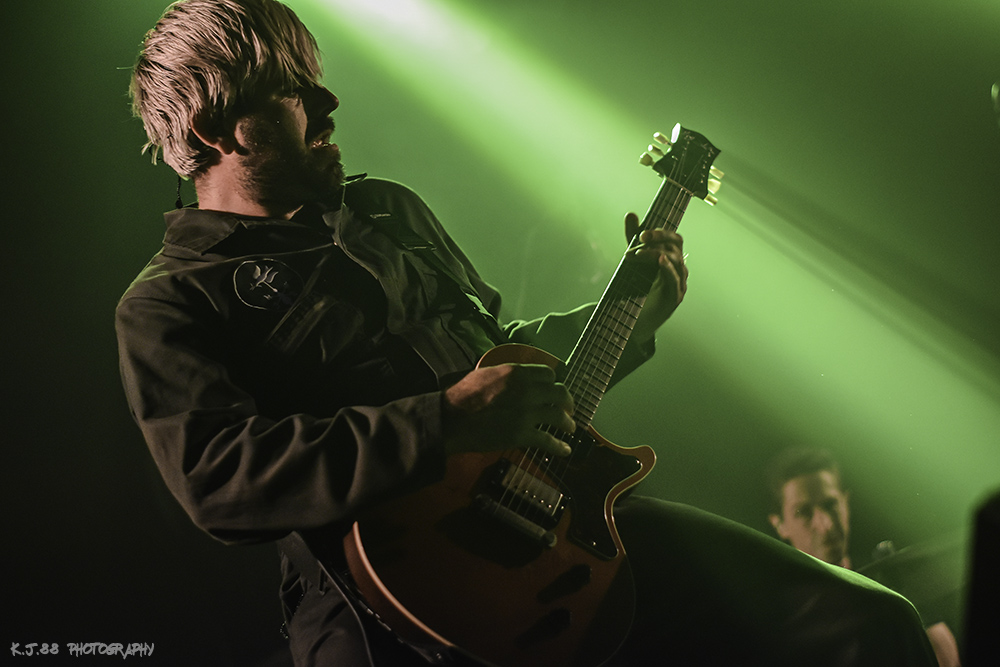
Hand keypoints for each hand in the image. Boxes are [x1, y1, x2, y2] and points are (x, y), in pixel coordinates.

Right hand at [443, 364, 575, 457]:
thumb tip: (516, 376)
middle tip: (570, 409)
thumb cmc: (463, 395)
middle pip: (559, 393)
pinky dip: (559, 447)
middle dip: (568, 402)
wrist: (452, 419)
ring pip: (558, 416)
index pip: (548, 374)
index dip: (554, 383)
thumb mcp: (487, 373)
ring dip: (568, 423)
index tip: (555, 390)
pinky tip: (565, 450)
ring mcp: (527, 413)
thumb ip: (507, 374)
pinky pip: (548, 441)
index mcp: (517, 373)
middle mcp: (527, 391)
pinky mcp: (522, 435)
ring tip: (570, 428)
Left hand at [624, 212, 687, 341]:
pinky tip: (659, 260)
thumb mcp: (634, 260)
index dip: (661, 232)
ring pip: (675, 261)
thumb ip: (632, 238)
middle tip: (640, 237)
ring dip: (655, 253)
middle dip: (659, 239)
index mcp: (672, 259)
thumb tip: (631, 214)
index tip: (641, 232)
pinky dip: (667, 268)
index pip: (674, 239)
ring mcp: (679, 283)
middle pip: (676, 247)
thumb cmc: (638, 289)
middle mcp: (678, 269)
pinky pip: (675, 279)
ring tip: (637, 254)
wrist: (634, 320)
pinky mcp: (675, 297)